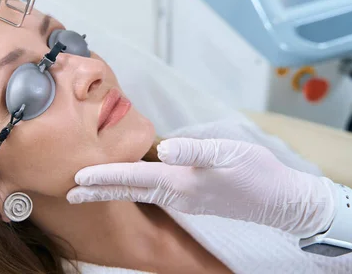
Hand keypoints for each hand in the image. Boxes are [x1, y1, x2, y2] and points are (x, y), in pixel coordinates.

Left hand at [67, 137, 338, 237]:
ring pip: (139, 193)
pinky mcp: (193, 199)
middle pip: (129, 191)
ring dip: (111, 190)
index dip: (104, 177)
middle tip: (69, 193)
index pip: (133, 178)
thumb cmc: (257, 174)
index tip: (76, 179)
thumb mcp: (228, 153)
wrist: (282, 201)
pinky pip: (154, 194)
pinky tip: (130, 185)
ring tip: (89, 190)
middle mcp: (177, 194)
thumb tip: (164, 149)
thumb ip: (194, 151)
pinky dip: (133, 189)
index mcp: (180, 182)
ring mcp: (184, 199)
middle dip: (97, 192)